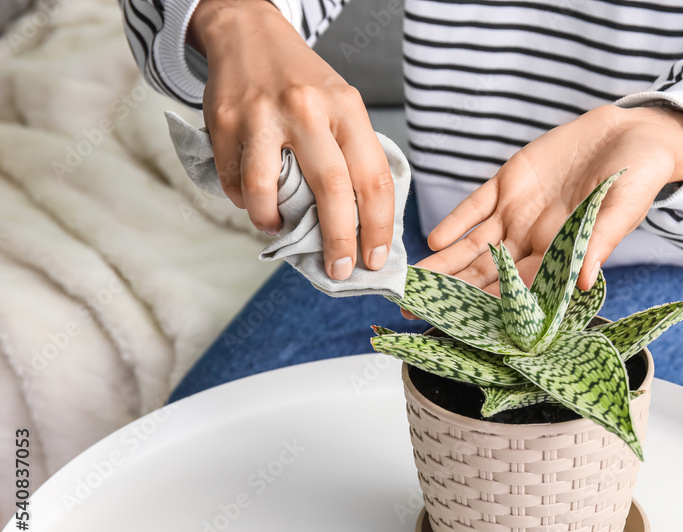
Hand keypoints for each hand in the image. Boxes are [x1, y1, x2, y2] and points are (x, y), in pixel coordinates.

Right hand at [189, 0, 394, 278]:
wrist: (248, 33)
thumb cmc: (303, 82)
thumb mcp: (341, 106)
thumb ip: (351, 155)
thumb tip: (361, 226)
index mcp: (346, 108)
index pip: (373, 178)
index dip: (378, 226)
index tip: (376, 258)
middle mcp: (308, 109)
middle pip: (331, 190)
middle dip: (339, 241)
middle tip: (338, 268)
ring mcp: (263, 115)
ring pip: (267, 192)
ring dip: (273, 223)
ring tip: (278, 229)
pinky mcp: (225, 121)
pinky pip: (234, 181)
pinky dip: (244, 201)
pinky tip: (253, 197)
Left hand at [417, 104, 682, 294]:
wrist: (633, 133)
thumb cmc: (639, 177)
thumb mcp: (623, 208)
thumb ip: (600, 243)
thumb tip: (584, 283)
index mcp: (561, 254)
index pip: (519, 290)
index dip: (490, 308)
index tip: (462, 327)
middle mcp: (533, 239)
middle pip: (486, 274)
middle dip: (453, 292)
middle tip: (418, 309)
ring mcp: (517, 212)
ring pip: (473, 245)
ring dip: (444, 263)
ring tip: (413, 281)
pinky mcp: (509, 181)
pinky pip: (476, 206)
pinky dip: (456, 222)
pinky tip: (434, 240)